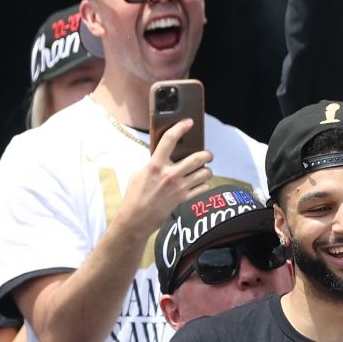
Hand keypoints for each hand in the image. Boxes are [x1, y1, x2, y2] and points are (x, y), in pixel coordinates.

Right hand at [116, 119, 212, 235]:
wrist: (136, 218)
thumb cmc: (134, 195)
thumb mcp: (139, 173)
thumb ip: (152, 164)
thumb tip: (163, 157)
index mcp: (155, 165)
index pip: (169, 140)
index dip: (180, 128)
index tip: (189, 122)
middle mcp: (170, 174)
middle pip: (197, 158)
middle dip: (207, 155)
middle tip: (208, 155)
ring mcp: (179, 188)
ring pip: (204, 174)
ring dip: (207, 171)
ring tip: (204, 171)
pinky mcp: (184, 200)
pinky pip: (203, 189)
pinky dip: (204, 186)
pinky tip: (200, 185)